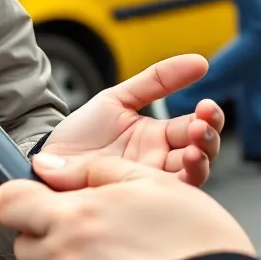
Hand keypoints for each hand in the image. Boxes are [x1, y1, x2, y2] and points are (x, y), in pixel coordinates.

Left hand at [0, 155, 255, 259]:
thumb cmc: (196, 249)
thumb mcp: (154, 185)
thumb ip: (97, 171)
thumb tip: (51, 167)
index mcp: (74, 218)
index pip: (8, 203)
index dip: (18, 199)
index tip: (34, 200)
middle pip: (26, 245)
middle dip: (47, 237)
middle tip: (89, 235)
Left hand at [43, 54, 222, 185]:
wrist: (50, 155)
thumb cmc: (84, 130)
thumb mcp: (118, 99)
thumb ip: (155, 80)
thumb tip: (199, 62)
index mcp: (160, 137)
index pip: (197, 128)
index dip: (209, 118)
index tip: (208, 106)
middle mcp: (162, 162)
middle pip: (202, 153)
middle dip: (209, 139)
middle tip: (203, 125)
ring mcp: (150, 181)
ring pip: (191, 176)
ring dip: (201, 161)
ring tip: (196, 147)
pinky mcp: (135, 197)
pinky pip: (164, 194)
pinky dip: (179, 183)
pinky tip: (182, 168)